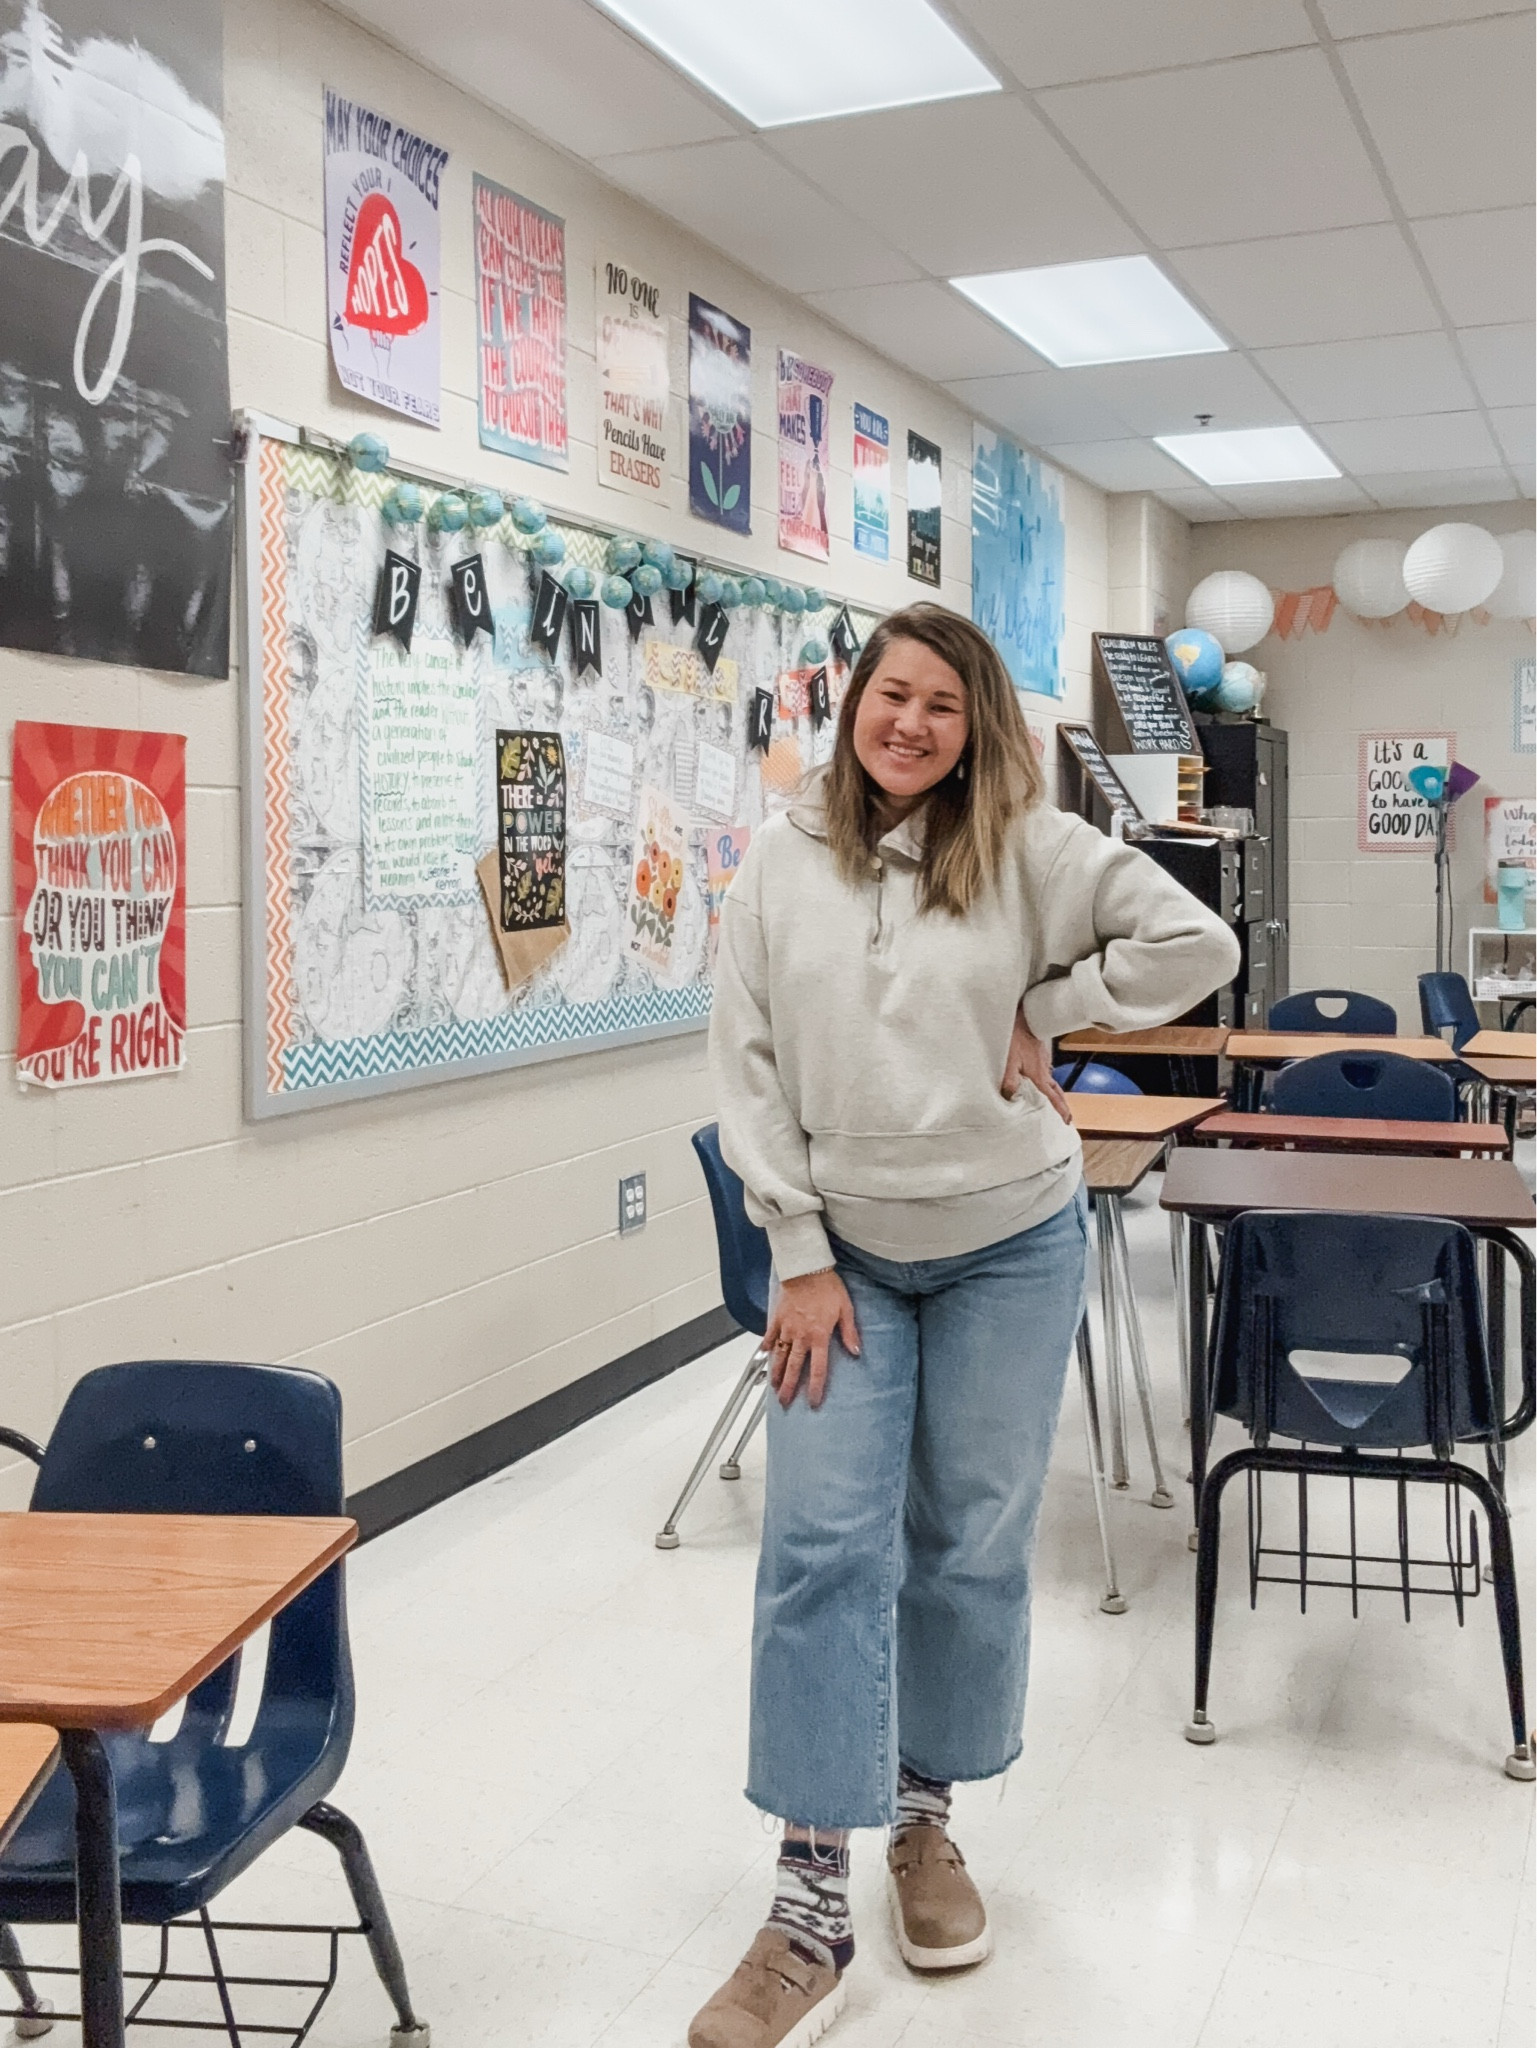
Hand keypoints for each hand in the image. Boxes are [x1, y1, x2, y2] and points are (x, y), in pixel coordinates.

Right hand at [765, 1269, 859, 1408]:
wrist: (805, 1268)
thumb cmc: (827, 1286)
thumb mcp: (845, 1308)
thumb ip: (849, 1332)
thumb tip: (856, 1352)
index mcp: (819, 1336)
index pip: (818, 1369)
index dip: (815, 1387)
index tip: (813, 1401)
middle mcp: (801, 1336)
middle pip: (794, 1368)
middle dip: (789, 1387)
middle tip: (785, 1402)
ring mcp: (786, 1328)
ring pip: (779, 1356)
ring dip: (776, 1373)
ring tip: (773, 1387)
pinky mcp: (777, 1318)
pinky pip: (770, 1336)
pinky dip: (767, 1347)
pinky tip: (764, 1356)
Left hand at [1001, 1005, 1071, 1124]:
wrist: (1027, 1017)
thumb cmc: (1017, 1038)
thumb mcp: (1010, 1062)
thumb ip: (1010, 1081)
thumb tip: (1011, 1098)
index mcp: (1039, 1075)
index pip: (1053, 1097)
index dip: (1061, 1110)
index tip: (1067, 1120)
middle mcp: (1045, 1070)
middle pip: (1057, 1091)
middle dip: (1062, 1104)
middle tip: (1067, 1116)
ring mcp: (1044, 1061)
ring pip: (1051, 1080)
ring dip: (1054, 1091)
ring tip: (1053, 1101)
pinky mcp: (1040, 1053)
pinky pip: (1045, 1070)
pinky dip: (1045, 1079)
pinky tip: (1038, 1079)